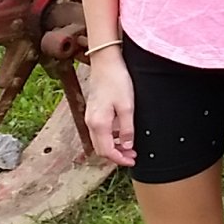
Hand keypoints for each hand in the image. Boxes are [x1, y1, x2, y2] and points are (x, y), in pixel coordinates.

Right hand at [84, 51, 135, 165]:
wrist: (105, 62)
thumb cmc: (117, 81)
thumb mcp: (127, 107)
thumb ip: (127, 129)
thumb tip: (128, 146)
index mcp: (99, 124)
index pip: (107, 151)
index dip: (120, 159)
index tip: (132, 161)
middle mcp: (91, 122)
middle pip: (101, 149)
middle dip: (117, 155)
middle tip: (133, 156)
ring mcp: (90, 117)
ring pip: (100, 141)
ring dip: (114, 147)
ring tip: (130, 147)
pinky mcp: (93, 111)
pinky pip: (100, 131)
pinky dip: (111, 137)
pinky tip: (122, 134)